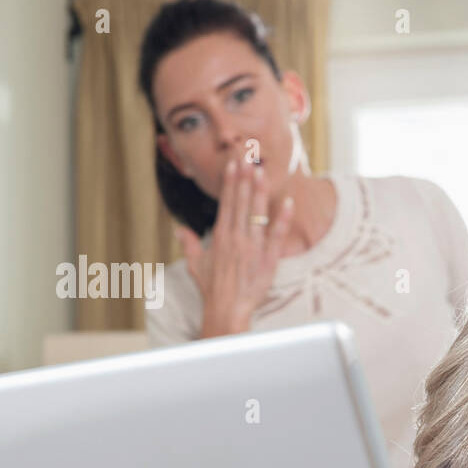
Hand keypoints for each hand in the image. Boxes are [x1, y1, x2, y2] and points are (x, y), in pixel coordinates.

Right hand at [174, 158, 295, 338]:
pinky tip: (288, 203)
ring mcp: (253, 248)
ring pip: (257, 214)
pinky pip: (277, 236)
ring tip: (263, 171)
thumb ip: (189, 244)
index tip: (234, 164)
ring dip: (260, 192)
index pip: (227, 203)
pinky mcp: (269, 260)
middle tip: (249, 156)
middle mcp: (236, 238)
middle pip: (242, 203)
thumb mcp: (196, 265)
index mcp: (220, 236)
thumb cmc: (212, 289)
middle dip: (245, 178)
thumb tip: (179, 229)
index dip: (231, 182)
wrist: (227, 310)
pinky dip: (283, 219)